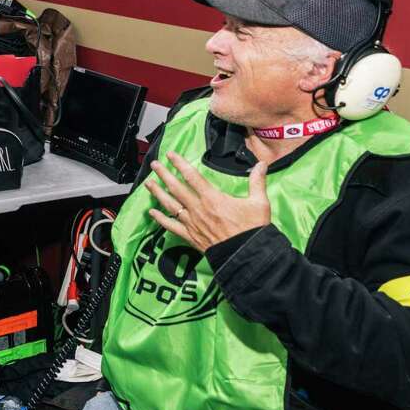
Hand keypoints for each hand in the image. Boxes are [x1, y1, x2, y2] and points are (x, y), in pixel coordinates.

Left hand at [145, 152, 271, 252]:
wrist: (246, 255)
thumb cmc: (253, 229)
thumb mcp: (259, 203)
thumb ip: (257, 182)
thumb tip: (262, 164)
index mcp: (212, 198)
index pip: (192, 176)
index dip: (180, 164)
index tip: (170, 155)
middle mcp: (198, 208)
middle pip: (176, 188)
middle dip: (164, 174)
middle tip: (154, 165)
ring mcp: (192, 222)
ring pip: (170, 204)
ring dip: (157, 193)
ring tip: (148, 183)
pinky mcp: (190, 236)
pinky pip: (171, 226)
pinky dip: (160, 219)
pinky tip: (151, 212)